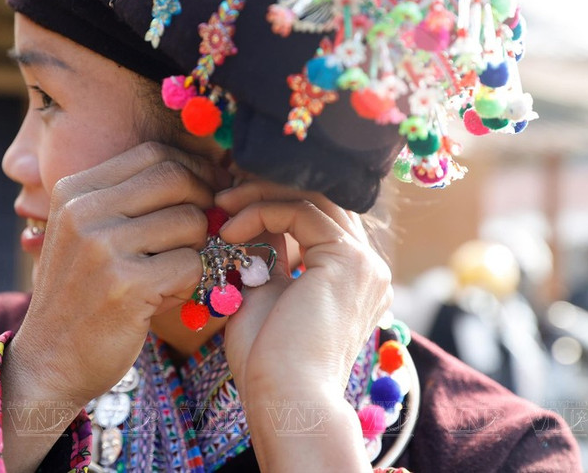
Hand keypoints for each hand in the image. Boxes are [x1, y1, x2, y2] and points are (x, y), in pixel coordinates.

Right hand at [6, 142, 228, 407]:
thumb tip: (209, 173)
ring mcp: (103, 246)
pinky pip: (191, 265)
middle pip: (176, 178)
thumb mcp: (89, 235)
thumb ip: (133, 202)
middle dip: (206, 201)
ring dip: (196, 249)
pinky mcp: (126, 284)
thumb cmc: (81, 296)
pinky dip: (189, 283)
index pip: (153, 154)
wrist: (48, 362)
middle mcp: (84, 211)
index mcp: (75, 191)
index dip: (193, 168)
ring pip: (191, 221)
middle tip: (211, 228)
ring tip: (171, 273)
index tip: (212, 188)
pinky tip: (163, 299)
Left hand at [215, 181, 392, 400]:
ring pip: (313, 198)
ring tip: (222, 206)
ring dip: (261, 196)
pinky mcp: (348, 260)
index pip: (314, 217)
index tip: (228, 204)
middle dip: (267, 190)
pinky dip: (262, 211)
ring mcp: (363, 263)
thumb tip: (246, 220)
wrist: (283, 398)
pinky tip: (232, 231)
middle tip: (224, 192)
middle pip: (318, 200)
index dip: (271, 202)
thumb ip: (265, 256)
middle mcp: (365, 266)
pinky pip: (301, 210)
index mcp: (348, 278)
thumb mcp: (263, 294)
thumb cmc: (267, 360)